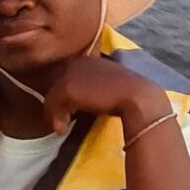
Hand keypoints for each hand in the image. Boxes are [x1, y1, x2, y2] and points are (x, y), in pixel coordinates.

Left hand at [35, 54, 161, 135]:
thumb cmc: (126, 96)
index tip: (66, 111)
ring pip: (51, 96)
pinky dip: (56, 119)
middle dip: (56, 105)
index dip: (63, 96)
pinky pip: (52, 105)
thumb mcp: (105, 89)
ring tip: (61, 127)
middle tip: (61, 122)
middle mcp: (77, 62)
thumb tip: (69, 109)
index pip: (65, 77)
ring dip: (55, 114)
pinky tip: (63, 129)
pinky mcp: (68, 87)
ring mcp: (71, 73)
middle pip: (55, 85)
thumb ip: (88, 92)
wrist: (138, 97)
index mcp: (87, 59)